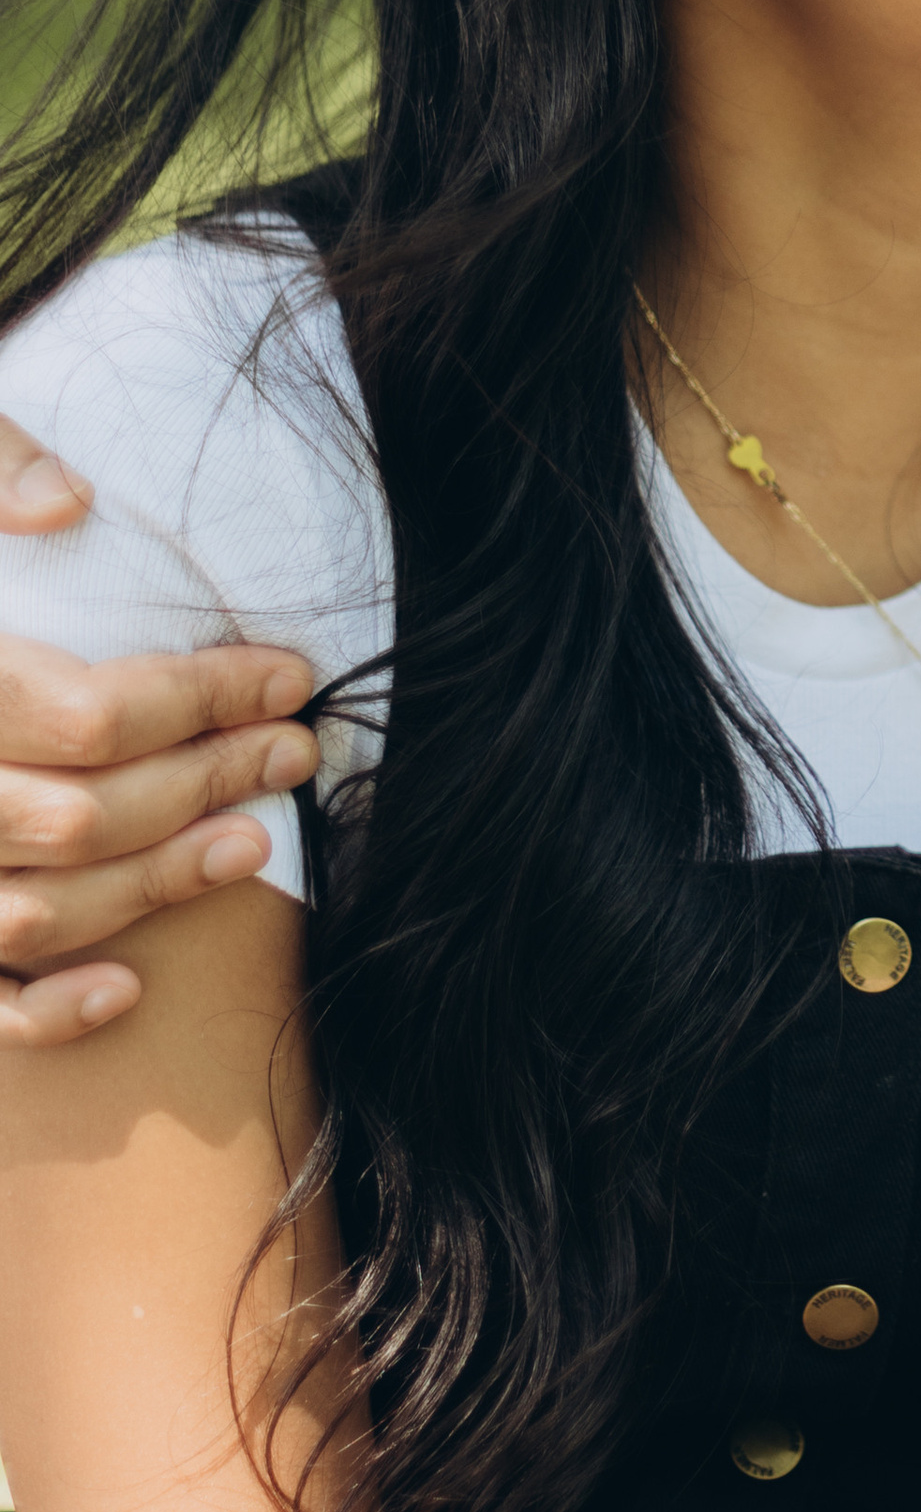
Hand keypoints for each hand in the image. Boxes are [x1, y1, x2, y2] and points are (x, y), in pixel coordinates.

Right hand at [0, 408, 314, 1046]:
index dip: (205, 699)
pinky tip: (123, 987)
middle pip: (81, 817)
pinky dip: (44, 1010)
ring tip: (250, 841)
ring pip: (36, 913)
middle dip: (206, 783)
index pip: (90, 715)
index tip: (288, 676)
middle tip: (294, 748)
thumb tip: (69, 501)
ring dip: (155, 887)